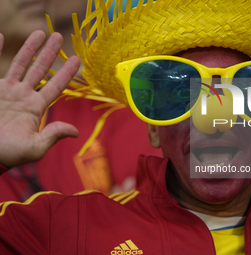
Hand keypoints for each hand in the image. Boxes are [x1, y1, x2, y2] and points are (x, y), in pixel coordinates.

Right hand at [0, 30, 79, 166]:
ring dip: (30, 48)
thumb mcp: (35, 147)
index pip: (55, 86)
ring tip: (41, 32)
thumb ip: (53, 135)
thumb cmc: (9, 152)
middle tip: (59, 36)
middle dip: (50, 53)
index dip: (66, 73)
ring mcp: (7, 90)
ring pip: (21, 63)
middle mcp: (23, 96)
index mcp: (36, 107)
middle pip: (40, 69)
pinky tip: (1, 36)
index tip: (77, 60)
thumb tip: (76, 132)